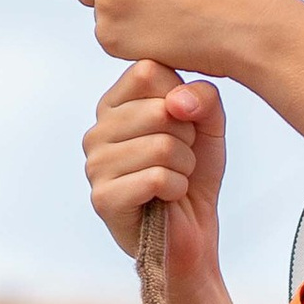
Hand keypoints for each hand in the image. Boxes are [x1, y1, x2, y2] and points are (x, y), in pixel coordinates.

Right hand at [83, 59, 226, 269]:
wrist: (192, 232)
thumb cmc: (194, 174)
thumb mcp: (208, 125)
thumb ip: (203, 97)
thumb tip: (177, 101)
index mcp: (114, 105)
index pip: (148, 71)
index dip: (181, 97)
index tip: (183, 124)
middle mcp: (96, 131)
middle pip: (160, 109)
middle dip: (187, 138)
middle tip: (180, 160)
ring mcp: (94, 165)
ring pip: (162, 145)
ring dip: (184, 167)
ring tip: (174, 179)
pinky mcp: (102, 198)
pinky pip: (157, 177)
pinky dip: (177, 188)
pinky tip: (167, 198)